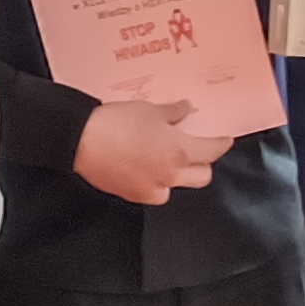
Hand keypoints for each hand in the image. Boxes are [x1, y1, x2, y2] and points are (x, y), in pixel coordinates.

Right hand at [73, 99, 231, 204]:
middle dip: (203, 163)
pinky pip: (155, 192)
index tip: (224, 139)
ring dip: (179, 174)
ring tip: (167, 158)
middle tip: (197, 148)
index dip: (221, 144)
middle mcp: (170, 176)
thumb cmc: (115, 123)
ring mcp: (151, 189)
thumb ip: (172, 113)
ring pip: (178, 186)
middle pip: (202, 176)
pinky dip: (156, 182)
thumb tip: (184, 110)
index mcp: (179, 152)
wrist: (80, 141)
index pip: (212, 152)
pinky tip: (146, 167)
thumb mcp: (149, 110)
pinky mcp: (133, 195)